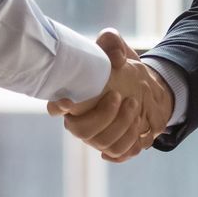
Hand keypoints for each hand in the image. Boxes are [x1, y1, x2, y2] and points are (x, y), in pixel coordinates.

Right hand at [46, 29, 173, 161]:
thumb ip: (111, 43)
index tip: (67, 101)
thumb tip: (117, 59)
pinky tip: (138, 126)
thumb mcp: (116, 48)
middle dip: (102, 116)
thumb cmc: (119, 66)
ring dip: (120, 126)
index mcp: (72, 98)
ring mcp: (96, 136)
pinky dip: (129, 142)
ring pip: (102, 144)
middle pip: (80, 131)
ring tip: (134, 104)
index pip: (54, 107)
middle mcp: (80, 121)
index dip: (57, 107)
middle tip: (119, 96)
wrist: (142, 86)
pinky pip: (118, 153)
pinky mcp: (113, 146)